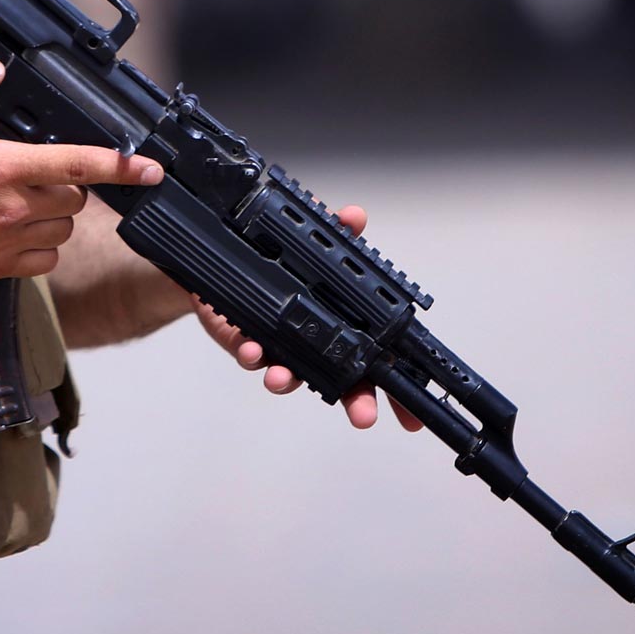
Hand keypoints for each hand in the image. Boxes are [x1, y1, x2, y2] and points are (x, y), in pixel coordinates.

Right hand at [0, 54, 162, 284]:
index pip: (77, 163)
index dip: (121, 164)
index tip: (150, 167)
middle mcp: (10, 208)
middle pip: (74, 198)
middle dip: (69, 182)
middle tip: (38, 169)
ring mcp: (3, 243)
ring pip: (62, 230)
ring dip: (56, 214)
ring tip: (25, 198)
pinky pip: (43, 262)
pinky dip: (42, 247)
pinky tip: (18, 230)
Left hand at [193, 203, 422, 430]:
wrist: (225, 258)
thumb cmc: (281, 258)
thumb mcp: (315, 240)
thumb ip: (337, 231)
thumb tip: (355, 216)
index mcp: (342, 324)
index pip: (376, 360)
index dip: (396, 391)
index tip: (409, 417)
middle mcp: (313, 343)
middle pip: (343, 384)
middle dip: (355, 402)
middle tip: (364, 415)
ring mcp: (280, 347)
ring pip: (290, 376)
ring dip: (288, 381)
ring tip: (284, 378)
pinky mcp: (245, 340)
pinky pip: (250, 354)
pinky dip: (251, 353)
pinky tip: (252, 349)